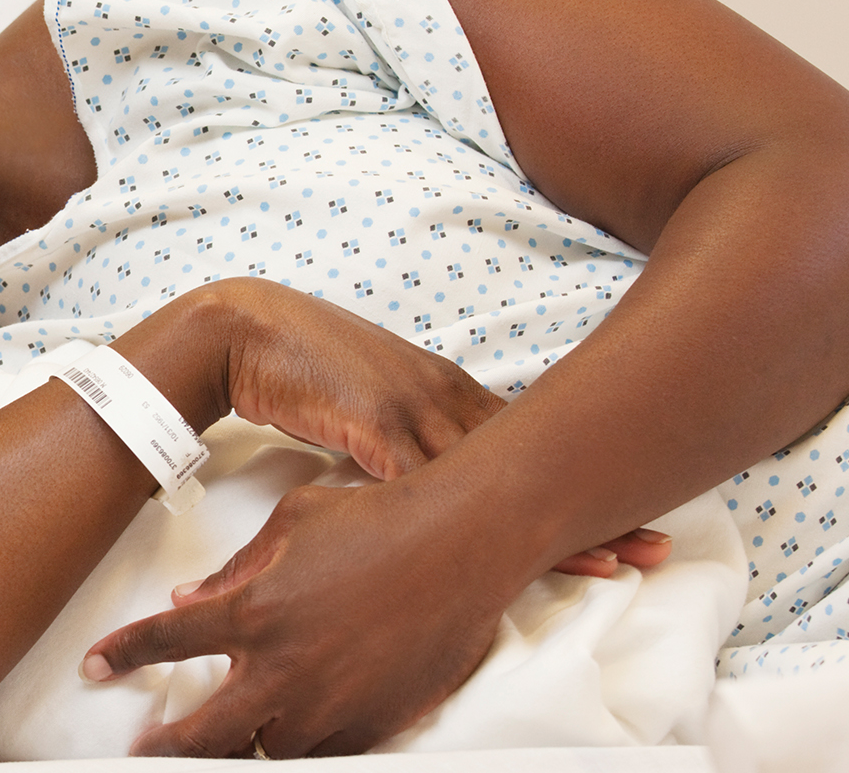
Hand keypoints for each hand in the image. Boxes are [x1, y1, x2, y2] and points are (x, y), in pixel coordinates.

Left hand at [83, 482, 509, 757]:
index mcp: (252, 611)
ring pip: (263, 750)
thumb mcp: (292, 525)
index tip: (94, 668)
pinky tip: (287, 736)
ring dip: (238, 747)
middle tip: (142, 752)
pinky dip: (297, 745)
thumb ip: (234, 568)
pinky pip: (319, 753)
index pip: (164, 642)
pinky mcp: (370, 724)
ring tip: (219, 745)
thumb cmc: (377, 520)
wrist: (463, 542)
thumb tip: (190, 596)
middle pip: (200, 734)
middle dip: (162, 749)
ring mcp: (327, 704)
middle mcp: (282, 668)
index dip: (120, 657)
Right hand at [176, 281, 670, 577]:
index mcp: (440, 386)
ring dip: (555, 521)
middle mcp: (439, 394)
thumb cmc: (290, 361)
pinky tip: (498, 551)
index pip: (526, 439)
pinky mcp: (372, 421)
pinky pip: (432, 482)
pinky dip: (469, 519)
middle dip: (594, 504)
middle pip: (534, 457)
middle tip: (654, 546)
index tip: (631, 513)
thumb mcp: (363, 396)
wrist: (237, 328)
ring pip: (500, 475)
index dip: (579, 478)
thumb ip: (398, 431)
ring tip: (612, 562)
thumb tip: (417, 476)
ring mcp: (411, 407)